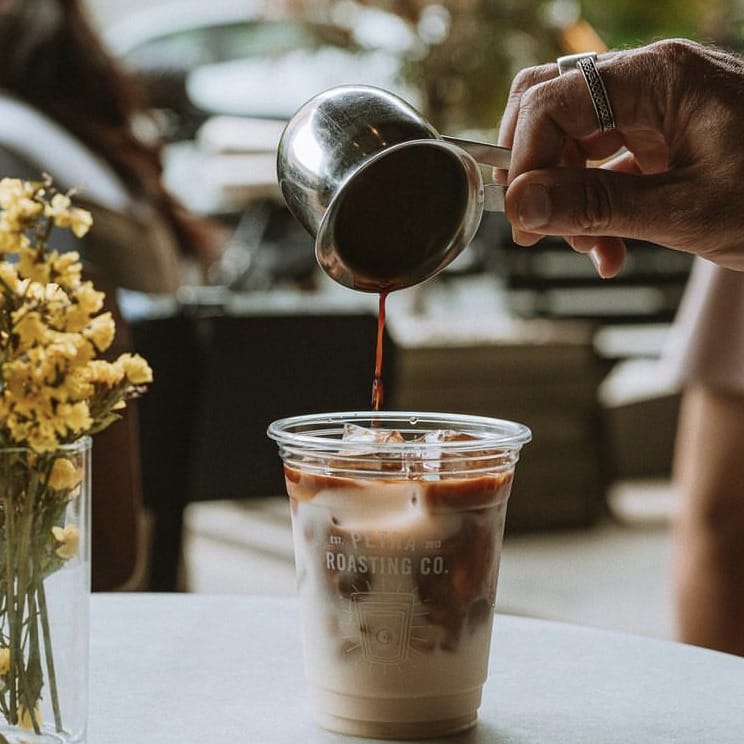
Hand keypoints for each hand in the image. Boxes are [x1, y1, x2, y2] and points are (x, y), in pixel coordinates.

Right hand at [499, 39, 743, 275]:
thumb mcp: (685, 211)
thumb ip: (597, 206)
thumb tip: (521, 207)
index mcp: (659, 79)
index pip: (552, 100)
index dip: (525, 160)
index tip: (521, 218)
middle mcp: (651, 83)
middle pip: (554, 109)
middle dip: (539, 171)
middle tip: (536, 225)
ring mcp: (656, 110)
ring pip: (575, 142)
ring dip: (567, 198)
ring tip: (591, 249)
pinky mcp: (662, 140)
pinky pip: (604, 165)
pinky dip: (595, 207)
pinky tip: (610, 249)